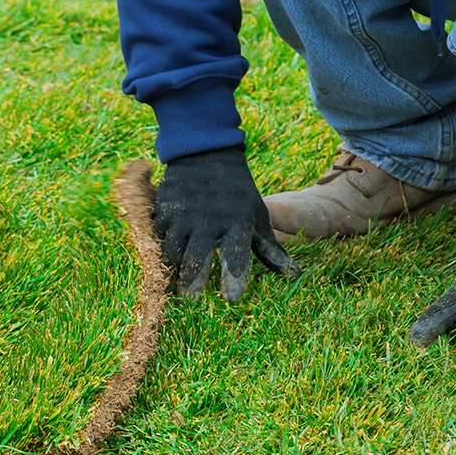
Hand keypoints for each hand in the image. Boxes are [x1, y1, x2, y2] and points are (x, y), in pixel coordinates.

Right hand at [155, 147, 299, 300]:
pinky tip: (167, 256)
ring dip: (174, 268)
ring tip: (175, 283)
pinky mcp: (164, 210)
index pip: (236, 254)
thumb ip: (271, 250)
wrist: (207, 153)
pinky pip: (160, 238)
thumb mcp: (257, 217)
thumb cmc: (238, 194)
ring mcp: (184, 215)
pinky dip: (163, 249)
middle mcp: (209, 220)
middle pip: (197, 257)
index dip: (234, 277)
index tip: (232, 299)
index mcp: (237, 222)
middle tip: (190, 301)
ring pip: (173, 251)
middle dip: (193, 281)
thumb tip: (295, 276)